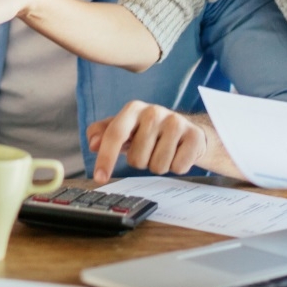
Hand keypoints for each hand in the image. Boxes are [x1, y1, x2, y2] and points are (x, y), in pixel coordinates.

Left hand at [86, 101, 206, 184]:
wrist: (187, 130)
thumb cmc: (150, 132)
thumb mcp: (125, 129)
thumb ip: (103, 134)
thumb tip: (93, 143)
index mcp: (134, 109)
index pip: (115, 134)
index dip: (105, 158)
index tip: (99, 177)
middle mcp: (154, 112)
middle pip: (137, 159)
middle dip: (141, 161)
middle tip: (149, 150)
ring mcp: (176, 122)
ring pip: (157, 166)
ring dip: (158, 166)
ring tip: (163, 151)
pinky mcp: (194, 136)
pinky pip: (177, 168)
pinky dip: (176, 167)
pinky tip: (178, 154)